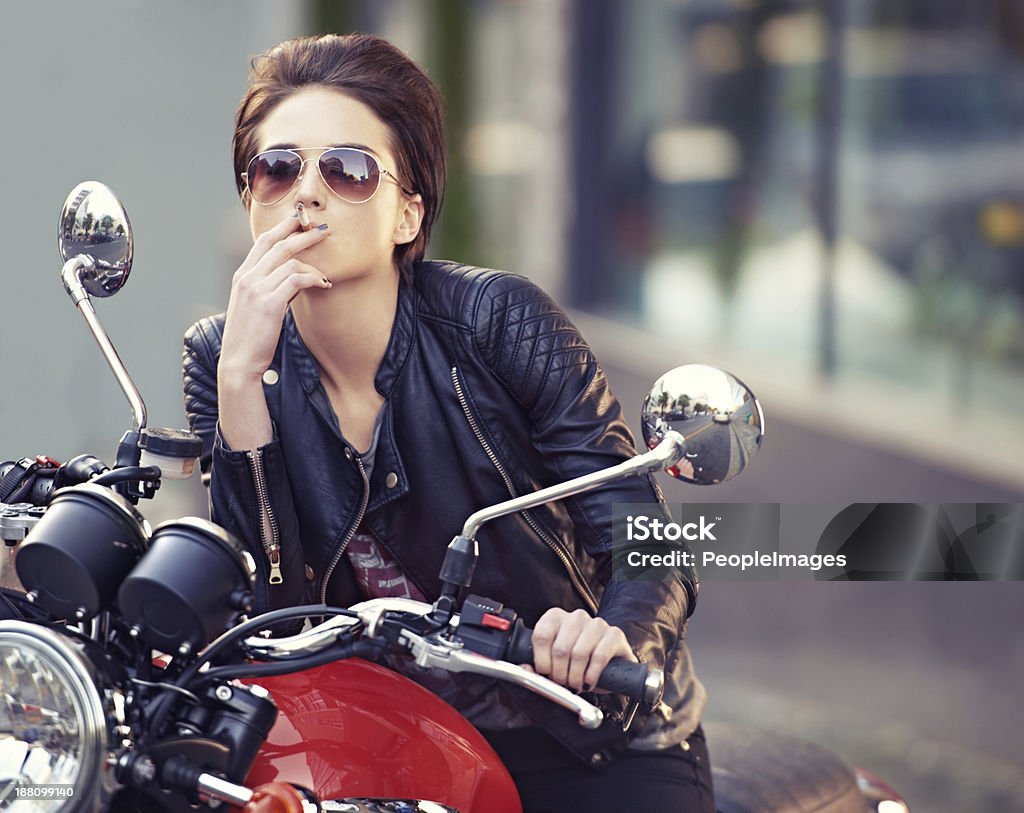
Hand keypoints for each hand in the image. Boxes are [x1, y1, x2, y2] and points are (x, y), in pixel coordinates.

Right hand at [220, 216, 331, 381]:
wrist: (239, 361)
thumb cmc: (251, 337)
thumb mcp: (256, 307)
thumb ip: (271, 288)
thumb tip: (295, 277)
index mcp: (242, 276)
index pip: (262, 242)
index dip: (283, 229)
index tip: (301, 222)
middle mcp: (247, 278)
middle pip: (278, 244)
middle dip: (303, 234)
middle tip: (324, 229)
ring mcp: (256, 289)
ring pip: (290, 260)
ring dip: (314, 263)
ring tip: (326, 276)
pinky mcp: (269, 303)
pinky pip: (297, 279)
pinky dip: (314, 279)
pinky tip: (324, 285)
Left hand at [531, 608, 636, 692]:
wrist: (609, 661)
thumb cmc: (577, 660)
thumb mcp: (554, 661)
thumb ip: (538, 666)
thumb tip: (525, 669)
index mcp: (555, 617)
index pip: (541, 636)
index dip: (542, 661)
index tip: (546, 675)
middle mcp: (575, 617)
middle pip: (560, 649)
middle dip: (559, 674)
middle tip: (563, 684)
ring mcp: (596, 623)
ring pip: (579, 653)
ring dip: (575, 677)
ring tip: (575, 684)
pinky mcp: (614, 634)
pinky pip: (599, 657)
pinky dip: (591, 675)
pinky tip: (589, 681)